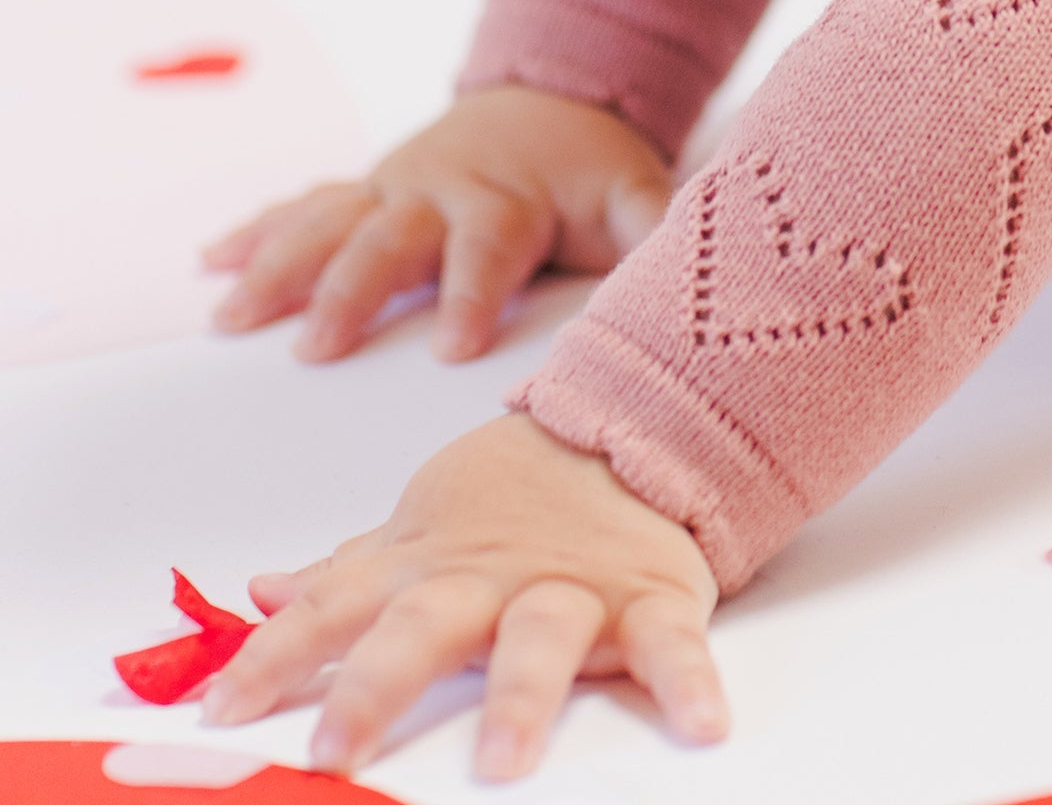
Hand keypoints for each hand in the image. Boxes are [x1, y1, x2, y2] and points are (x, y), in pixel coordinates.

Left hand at [198, 412, 726, 780]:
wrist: (636, 419)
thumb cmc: (518, 491)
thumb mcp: (424, 525)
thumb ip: (346, 571)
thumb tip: (256, 590)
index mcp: (428, 566)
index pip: (333, 608)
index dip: (273, 657)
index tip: (220, 710)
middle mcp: (490, 580)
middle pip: (422, 628)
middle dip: (375, 687)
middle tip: (333, 752)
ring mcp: (571, 590)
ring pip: (539, 639)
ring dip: (520, 696)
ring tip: (502, 761)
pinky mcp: (651, 599)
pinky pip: (672, 647)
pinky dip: (689, 684)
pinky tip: (703, 727)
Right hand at [202, 86, 673, 361]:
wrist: (555, 97)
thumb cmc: (593, 170)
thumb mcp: (635, 193)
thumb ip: (650, 230)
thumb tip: (678, 269)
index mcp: (505, 199)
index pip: (488, 248)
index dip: (473, 294)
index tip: (455, 348)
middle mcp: (438, 190)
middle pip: (389, 240)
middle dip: (353, 291)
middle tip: (320, 349)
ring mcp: (393, 186)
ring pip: (329, 223)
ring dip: (281, 267)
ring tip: (233, 317)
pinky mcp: (367, 188)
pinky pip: (306, 206)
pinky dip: (257, 231)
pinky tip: (210, 263)